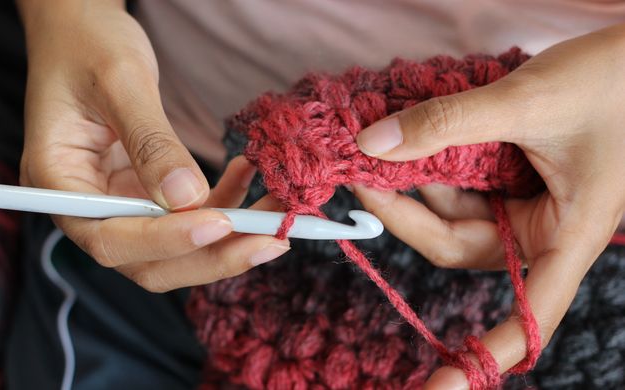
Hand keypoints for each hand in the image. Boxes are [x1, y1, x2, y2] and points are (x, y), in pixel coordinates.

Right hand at [17, 0, 288, 290]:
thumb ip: (151, 142)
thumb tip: (187, 198)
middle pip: (146, 260)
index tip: (219, 225)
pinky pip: (188, 214)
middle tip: (270, 241)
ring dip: (229, 239)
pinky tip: (248, 178)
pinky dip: (224, 204)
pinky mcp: (144, 192)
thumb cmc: (88, 44)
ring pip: (174, 248)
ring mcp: (117, 203)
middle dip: (211, 256)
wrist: (83, 29)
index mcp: (59, 185)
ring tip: (279, 215)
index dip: (166, 241)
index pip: (109, 237)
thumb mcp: (121, 82)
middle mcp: (87, 206)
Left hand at [354, 24, 624, 387]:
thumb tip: (372, 144)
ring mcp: (521, 201)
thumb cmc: (614, 80)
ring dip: (409, 177)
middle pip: (454, 242)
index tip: (441, 389)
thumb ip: (448, 124)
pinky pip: (456, 179)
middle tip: (357, 169)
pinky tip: (404, 133)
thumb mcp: (528, 102)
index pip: (529, 314)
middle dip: (402, 209)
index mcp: (566, 234)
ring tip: (374, 137)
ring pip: (448, 207)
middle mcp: (540, 227)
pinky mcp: (508, 175)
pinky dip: (428, 159)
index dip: (490, 353)